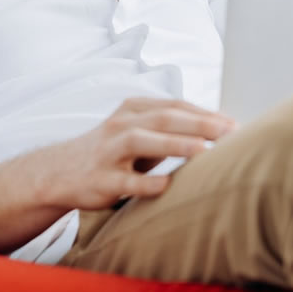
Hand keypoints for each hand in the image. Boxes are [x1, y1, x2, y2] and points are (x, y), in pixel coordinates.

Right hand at [39, 98, 235, 209]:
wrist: (59, 172)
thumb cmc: (112, 152)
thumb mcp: (137, 131)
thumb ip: (170, 128)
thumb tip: (220, 130)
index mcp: (132, 110)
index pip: (173, 106)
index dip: (204, 112)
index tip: (233, 123)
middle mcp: (120, 126)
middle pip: (162, 118)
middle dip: (198, 123)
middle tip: (229, 132)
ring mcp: (108, 152)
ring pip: (142, 141)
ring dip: (174, 144)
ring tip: (203, 150)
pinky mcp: (100, 180)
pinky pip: (124, 181)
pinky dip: (145, 183)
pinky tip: (166, 186)